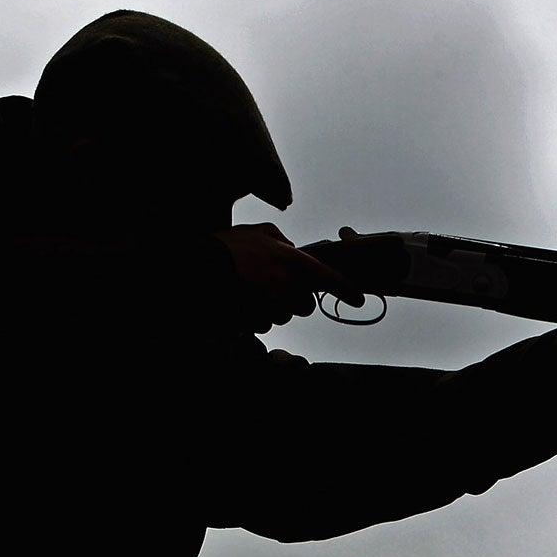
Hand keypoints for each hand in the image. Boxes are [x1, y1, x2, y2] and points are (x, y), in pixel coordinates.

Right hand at [212, 223, 362, 332]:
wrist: (198, 267)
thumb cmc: (227, 246)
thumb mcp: (257, 231)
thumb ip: (281, 239)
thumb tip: (292, 248)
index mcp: (290, 260)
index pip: (327, 278)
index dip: (346, 289)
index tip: (358, 298)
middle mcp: (286, 284)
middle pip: (306, 306)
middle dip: (294, 300)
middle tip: (274, 287)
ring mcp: (272, 305)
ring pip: (284, 316)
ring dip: (272, 308)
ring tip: (250, 291)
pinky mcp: (257, 320)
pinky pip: (265, 325)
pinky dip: (256, 317)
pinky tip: (242, 302)